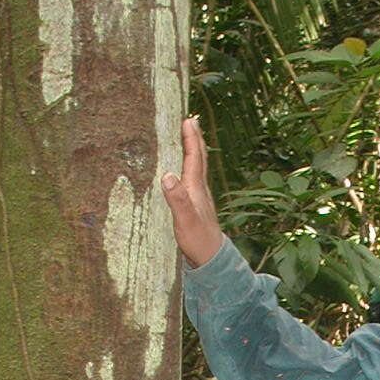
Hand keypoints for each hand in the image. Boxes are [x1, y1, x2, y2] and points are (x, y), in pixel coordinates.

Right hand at [161, 116, 223, 265]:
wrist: (212, 259)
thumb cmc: (198, 241)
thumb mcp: (184, 220)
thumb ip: (177, 198)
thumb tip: (167, 174)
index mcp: (196, 188)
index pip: (193, 158)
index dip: (190, 138)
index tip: (188, 119)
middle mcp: (199, 189)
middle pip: (198, 158)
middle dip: (194, 138)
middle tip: (190, 120)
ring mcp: (199, 197)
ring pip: (197, 168)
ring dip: (192, 151)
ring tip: (188, 138)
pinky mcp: (196, 206)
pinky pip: (192, 179)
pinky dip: (188, 168)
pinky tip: (184, 171)